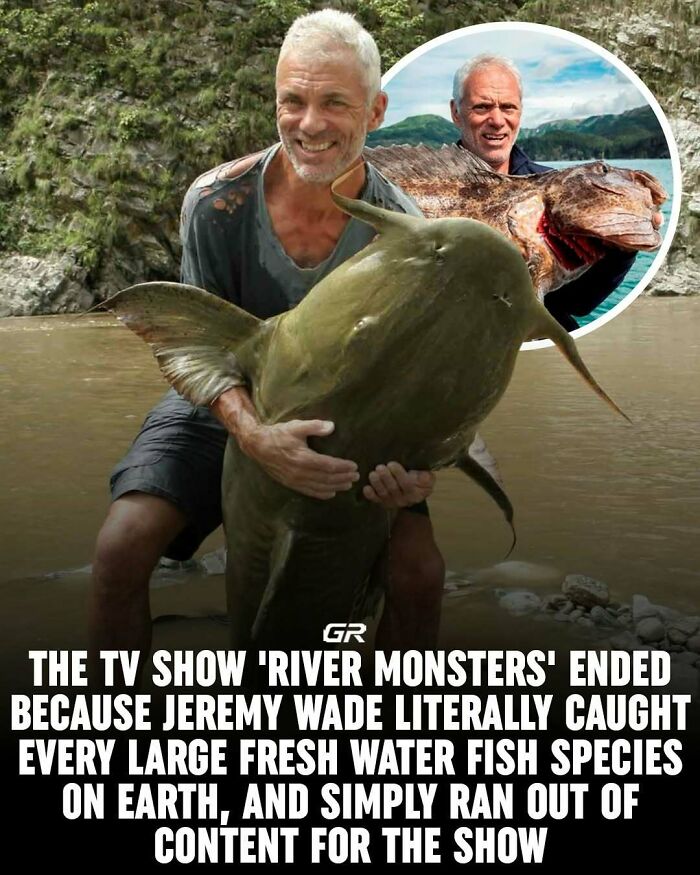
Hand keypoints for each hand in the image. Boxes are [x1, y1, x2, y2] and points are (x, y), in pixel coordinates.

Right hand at [240, 419, 358, 499]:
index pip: (328, 465)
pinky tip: (331, 493)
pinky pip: (309, 492)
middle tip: (356, 476)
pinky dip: (322, 494)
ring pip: (320, 487)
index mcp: (303, 458)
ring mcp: (295, 480)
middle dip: (343, 478)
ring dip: (336, 487)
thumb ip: (314, 426)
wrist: (257, 446)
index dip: (343, 467)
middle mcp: (300, 472)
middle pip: (327, 478)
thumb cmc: (278, 434)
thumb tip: (332, 426)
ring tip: (348, 485)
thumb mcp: (296, 426)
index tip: (355, 466)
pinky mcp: (291, 484)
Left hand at [363, 462, 434, 508]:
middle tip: (379, 467)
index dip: (399, 474)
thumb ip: (427, 478)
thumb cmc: (420, 482)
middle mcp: (403, 499)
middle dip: (385, 478)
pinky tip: (366, 488)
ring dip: (377, 484)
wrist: (413, 493)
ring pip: (383, 494)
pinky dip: (370, 495)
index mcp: (415, 493)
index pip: (406, 484)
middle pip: (393, 489)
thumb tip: (424, 477)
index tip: (392, 464)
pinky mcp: (382, 502)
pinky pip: (376, 500)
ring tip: (372, 474)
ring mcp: (391, 502)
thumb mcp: (428, 479)